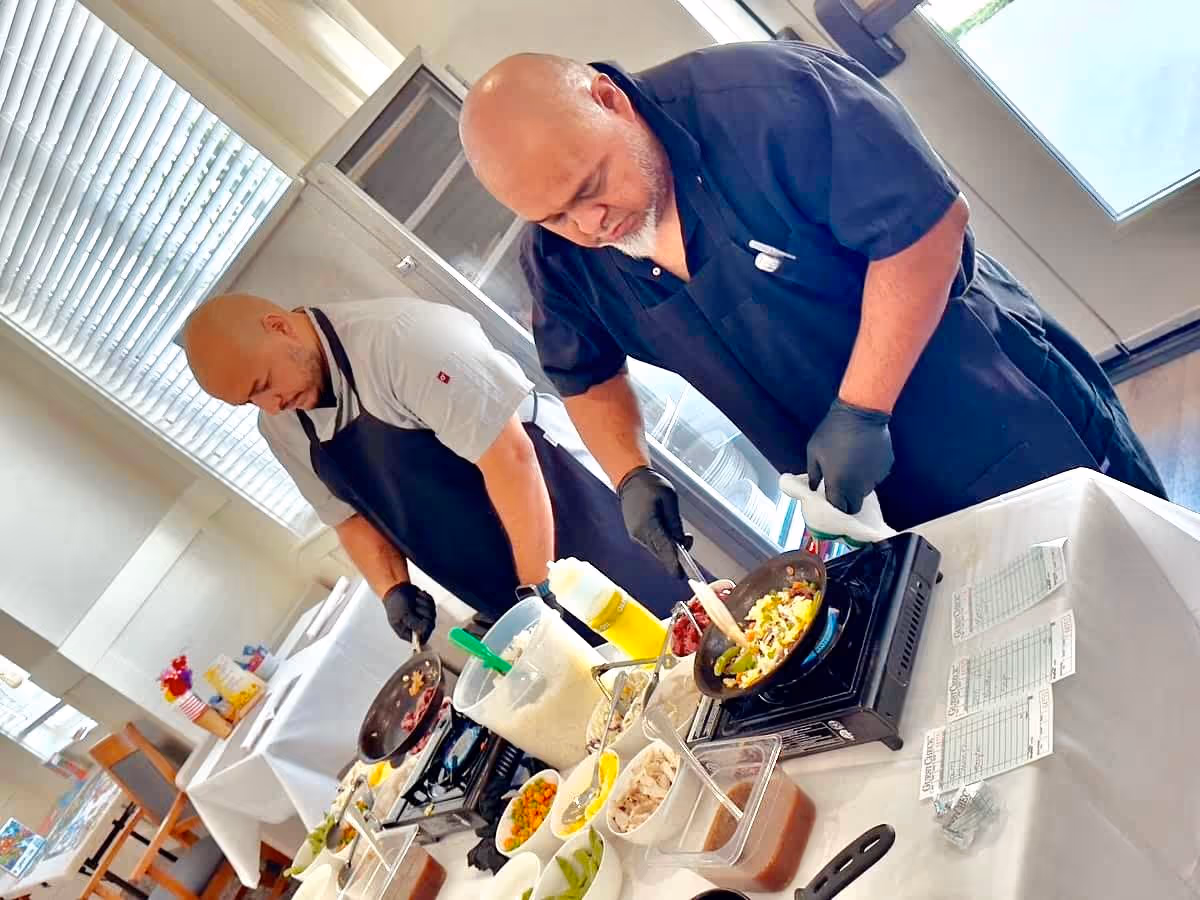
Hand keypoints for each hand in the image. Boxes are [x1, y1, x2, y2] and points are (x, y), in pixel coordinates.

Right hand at [382, 582, 436, 645]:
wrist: (397, 588)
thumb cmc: (396, 602)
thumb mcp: (404, 614)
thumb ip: (415, 624)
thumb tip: (424, 631)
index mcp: (406, 631)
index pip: (421, 640)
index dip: (425, 632)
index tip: (424, 621)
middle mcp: (415, 627)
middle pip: (430, 626)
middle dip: (425, 613)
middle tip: (416, 607)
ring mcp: (422, 618)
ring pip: (433, 615)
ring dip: (425, 605)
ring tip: (415, 600)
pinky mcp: (426, 609)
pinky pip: (433, 606)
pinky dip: (427, 599)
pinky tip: (418, 596)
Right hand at [618, 466, 691, 576]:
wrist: (630, 479)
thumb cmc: (650, 485)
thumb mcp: (669, 498)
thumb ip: (674, 521)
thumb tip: (680, 540)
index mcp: (648, 524)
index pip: (664, 549)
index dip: (674, 563)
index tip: (681, 575)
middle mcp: (640, 533)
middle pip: (660, 553)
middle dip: (675, 554)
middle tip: (688, 540)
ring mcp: (636, 535)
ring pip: (656, 550)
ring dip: (668, 548)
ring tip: (679, 534)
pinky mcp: (635, 533)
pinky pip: (651, 544)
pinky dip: (661, 543)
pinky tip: (667, 533)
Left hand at [807, 399, 893, 514]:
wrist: (860, 413)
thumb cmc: (832, 432)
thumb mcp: (814, 452)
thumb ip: (813, 474)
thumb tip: (814, 488)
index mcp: (839, 484)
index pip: (839, 508)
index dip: (834, 506)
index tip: (830, 499)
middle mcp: (859, 486)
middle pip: (855, 505)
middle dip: (847, 501)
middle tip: (840, 487)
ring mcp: (875, 478)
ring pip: (865, 491)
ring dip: (858, 485)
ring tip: (851, 465)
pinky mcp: (885, 468)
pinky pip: (875, 477)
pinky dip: (869, 472)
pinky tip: (863, 457)